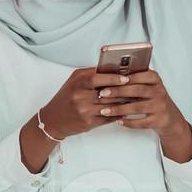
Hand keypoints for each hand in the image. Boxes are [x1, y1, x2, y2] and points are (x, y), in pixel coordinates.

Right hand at [38, 67, 167, 138]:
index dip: (114, 78)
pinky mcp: (88, 123)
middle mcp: (80, 96)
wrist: (52, 120)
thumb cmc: (66, 97)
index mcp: (78, 82)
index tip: (127, 78)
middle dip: (124, 91)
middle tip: (138, 89)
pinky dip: (118, 114)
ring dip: (124, 103)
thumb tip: (113, 69)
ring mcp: (84, 110)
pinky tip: (126, 111)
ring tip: (136, 99)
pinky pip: (108, 118)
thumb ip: (91, 74)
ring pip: (110, 106)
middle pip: (108, 93)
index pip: (98, 78)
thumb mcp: (74, 81)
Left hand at [105, 70, 191, 160]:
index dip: (124, 78)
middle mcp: (159, 91)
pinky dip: (129, 122)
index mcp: (155, 79)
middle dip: (118, 92)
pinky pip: (142, 122)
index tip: (108, 80)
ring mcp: (160, 106)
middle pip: (137, 90)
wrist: (169, 117)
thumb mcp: (146, 87)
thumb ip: (132, 81)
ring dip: (119, 109)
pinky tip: (118, 121)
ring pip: (137, 107)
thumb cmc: (152, 99)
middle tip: (102, 94)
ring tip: (104, 110)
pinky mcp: (159, 120)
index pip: (140, 75)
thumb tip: (108, 77)